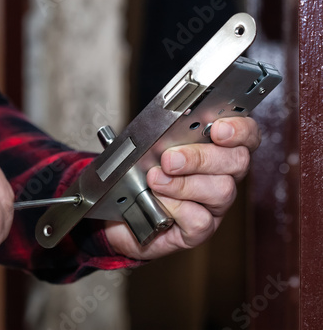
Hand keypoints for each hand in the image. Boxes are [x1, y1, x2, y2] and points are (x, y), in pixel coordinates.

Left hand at [105, 117, 259, 259]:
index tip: (218, 129)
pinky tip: (157, 204)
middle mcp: (221, 178)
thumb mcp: (147, 151)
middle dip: (201, 157)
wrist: (116, 216)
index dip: (240, 130)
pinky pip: (201, 220)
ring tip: (155, 181)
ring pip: (221, 191)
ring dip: (183, 184)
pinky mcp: (200, 232)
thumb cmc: (135, 179)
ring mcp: (214, 207)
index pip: (246, 135)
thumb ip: (164, 139)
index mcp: (216, 151)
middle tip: (169, 160)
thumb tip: (167, 129)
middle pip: (237, 161)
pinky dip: (176, 209)